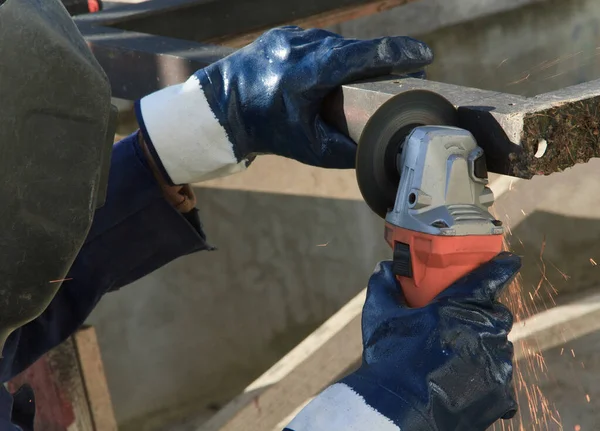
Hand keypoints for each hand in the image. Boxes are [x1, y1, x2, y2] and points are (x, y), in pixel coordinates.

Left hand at [136, 26, 432, 183]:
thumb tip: (378, 149)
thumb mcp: (308, 148)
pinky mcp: (283, 34)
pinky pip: (317, 42)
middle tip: (403, 75)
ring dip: (353, 59)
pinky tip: (331, 72)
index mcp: (310, 72)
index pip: (365, 55)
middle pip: (355, 49)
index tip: (424, 56)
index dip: (399, 54)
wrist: (222, 110)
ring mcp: (291, 37)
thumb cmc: (265, 130)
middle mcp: (301, 47)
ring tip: (361, 79)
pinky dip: (330, 56)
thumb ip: (346, 151)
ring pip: (337, 44)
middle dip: (382, 61)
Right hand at [285, 253, 519, 430]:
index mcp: (456, 308)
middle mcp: (482, 331)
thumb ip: (384, 288)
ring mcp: (495, 363)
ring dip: (485, 345)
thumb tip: (384, 268)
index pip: (487, 280)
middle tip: (462, 323)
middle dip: (485, 314)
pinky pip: (500, 377)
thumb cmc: (389, 363)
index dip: (500, 268)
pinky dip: (487, 376)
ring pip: (500, 345)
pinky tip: (464, 381)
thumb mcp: (381, 319)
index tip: (510, 261)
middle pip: (496, 313)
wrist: (398, 413)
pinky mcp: (501, 392)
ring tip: (458, 357)